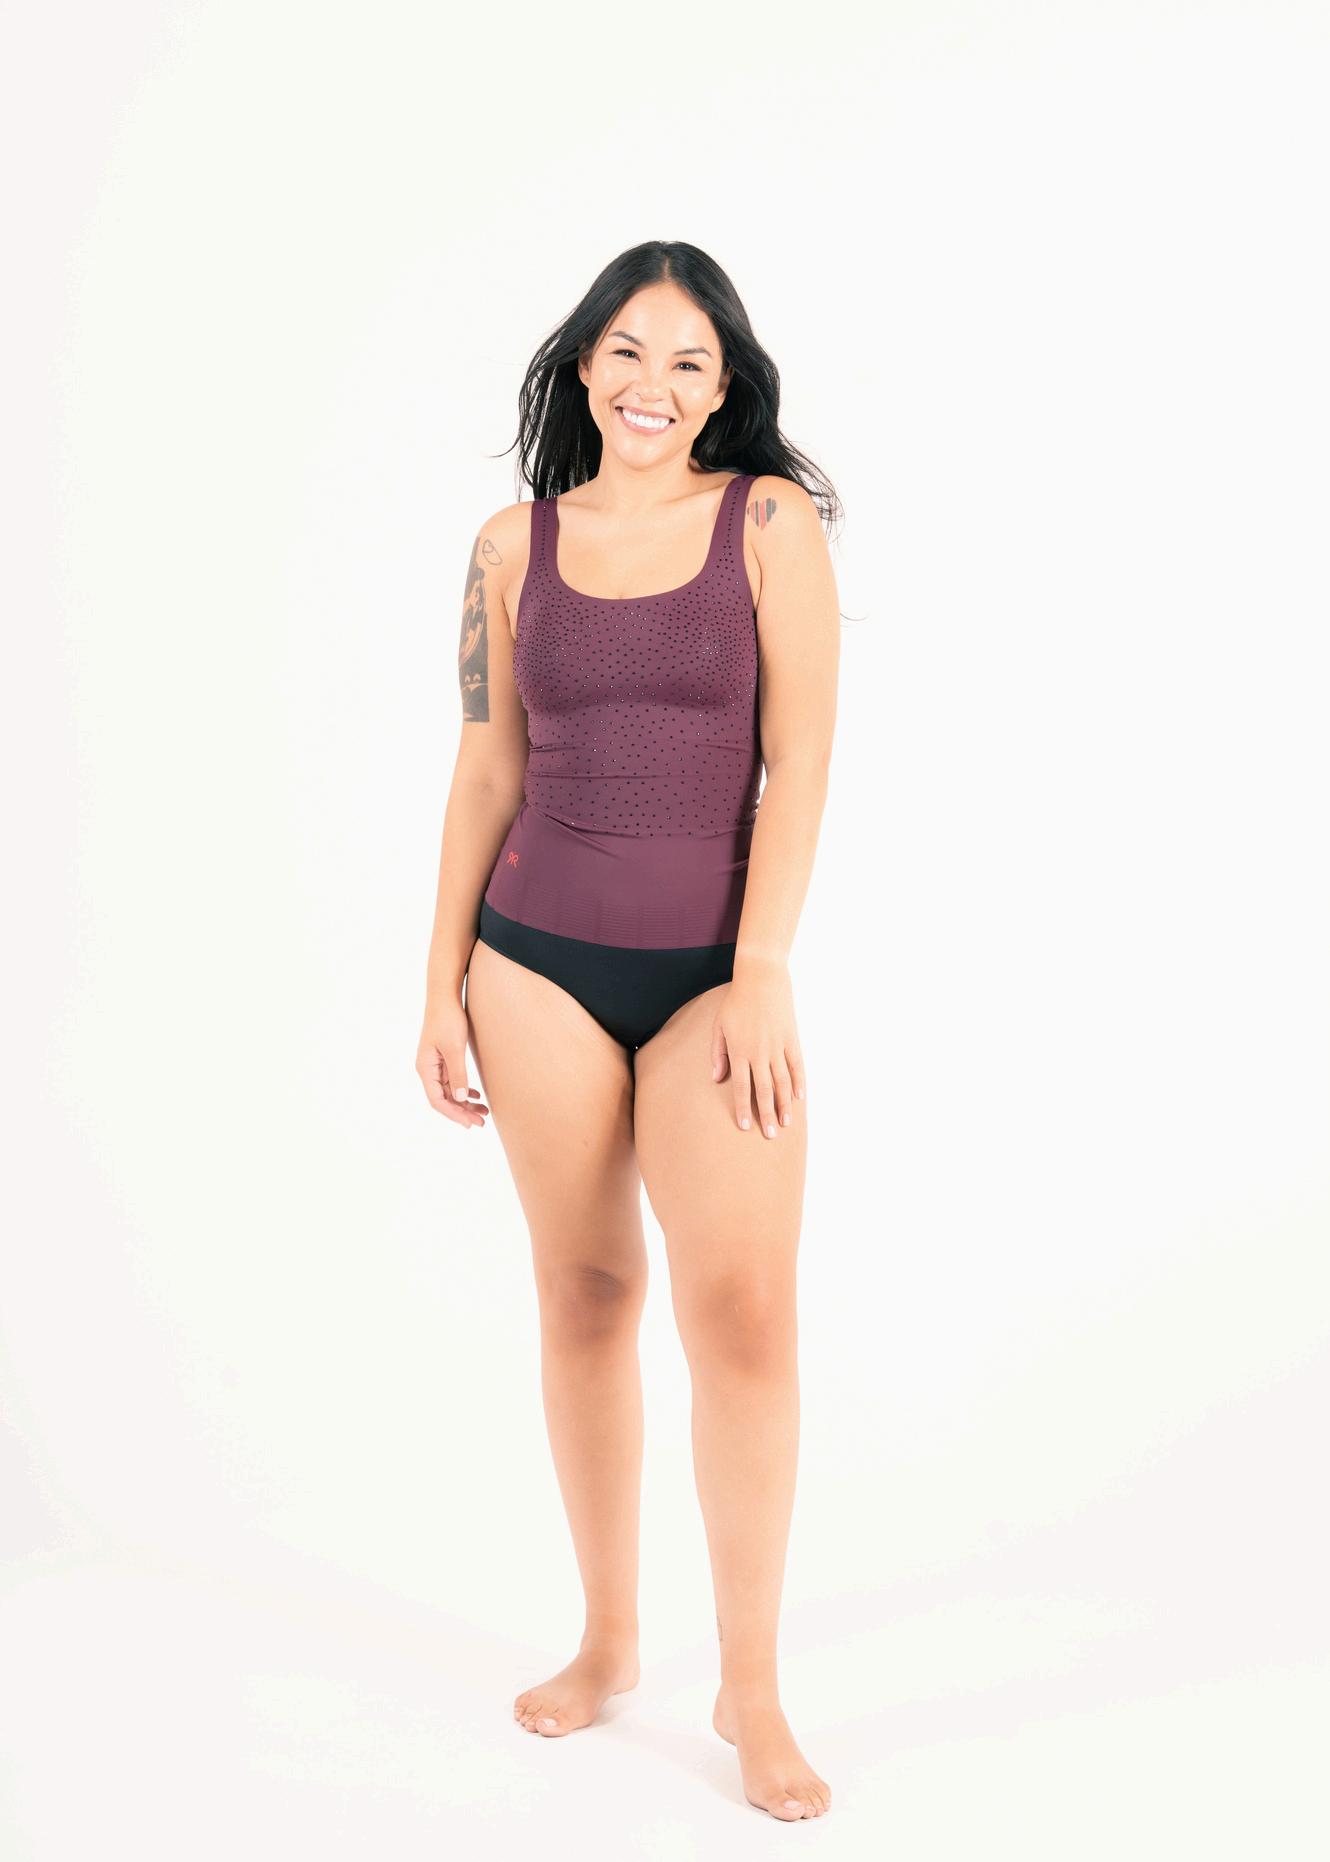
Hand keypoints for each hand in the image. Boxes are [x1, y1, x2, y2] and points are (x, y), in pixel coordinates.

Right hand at [416, 993, 489, 1128]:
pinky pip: (452, 1081)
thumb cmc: (448, 1019)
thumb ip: (458, 1073)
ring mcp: (435, 1064)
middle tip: (482, 1122)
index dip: (454, 1114)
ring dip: (465, 1102)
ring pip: (450, 1091)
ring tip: (484, 1111)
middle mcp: (427, 1069)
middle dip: (462, 1112)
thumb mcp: (455, 1048)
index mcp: (425, 1068)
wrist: (445, 997)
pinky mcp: (443, 1058)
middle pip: (444, 1099)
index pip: (437, 1100)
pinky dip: (464, 1090)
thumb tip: (461, 1098)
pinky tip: (476, 1094)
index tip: (470, 1123)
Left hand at [711, 960, 805, 1135]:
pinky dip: (798, 1082)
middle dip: (766, 1114)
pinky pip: (796, 1065)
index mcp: (739, 1051)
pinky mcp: (791, 1039)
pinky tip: (799, 1098)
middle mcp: (759, 1052)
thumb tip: (717, 1078)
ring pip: (782, 1082)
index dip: (743, 1108)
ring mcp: (777, 1046)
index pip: (741, 1087)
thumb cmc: (736, 1002)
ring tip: (786, 1123)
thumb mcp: (719, 1026)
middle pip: (764, 1090)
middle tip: (770, 1135)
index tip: (746, 1126)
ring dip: (784, 1105)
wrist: (761, 978)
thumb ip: (718, 1053)